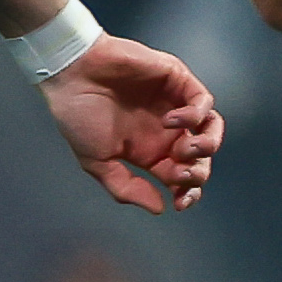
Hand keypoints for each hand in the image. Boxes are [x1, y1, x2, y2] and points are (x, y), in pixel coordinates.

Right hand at [40, 36, 222, 214]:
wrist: (71, 74)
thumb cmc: (78, 114)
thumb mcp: (96, 162)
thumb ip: (125, 187)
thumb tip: (159, 208)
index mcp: (148, 151)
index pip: (182, 177)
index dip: (187, 192)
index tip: (178, 202)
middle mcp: (166, 131)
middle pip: (201, 158)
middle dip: (197, 173)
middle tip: (180, 173)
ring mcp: (173, 105)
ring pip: (211, 128)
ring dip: (206, 145)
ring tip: (185, 148)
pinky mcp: (177, 81)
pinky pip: (204, 101)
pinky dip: (195, 115)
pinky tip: (171, 120)